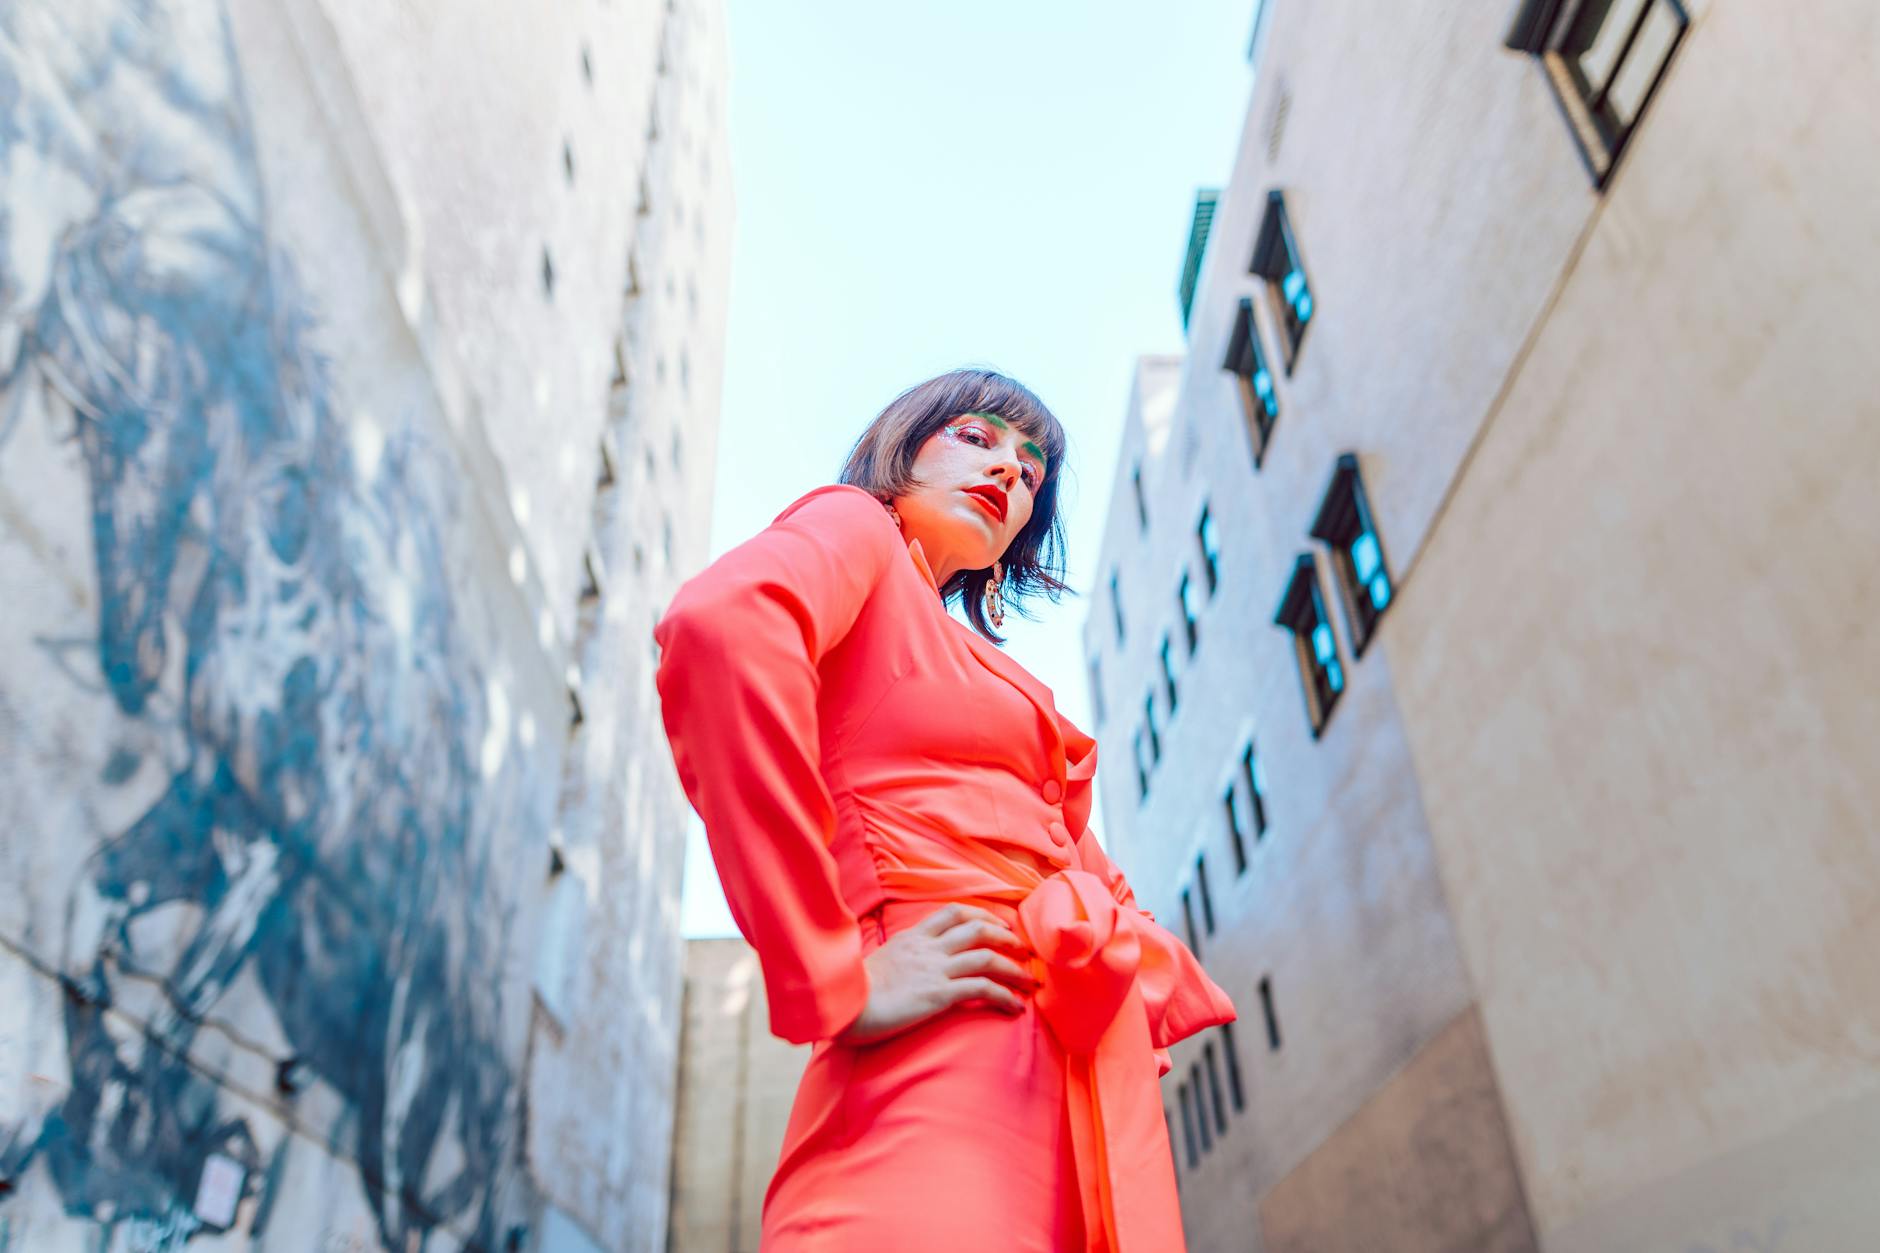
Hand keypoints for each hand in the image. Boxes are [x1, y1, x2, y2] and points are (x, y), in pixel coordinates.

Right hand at [834, 903, 1039, 1045]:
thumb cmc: (853, 993)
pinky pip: (983, 989)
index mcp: (912, 937)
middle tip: (1022, 950)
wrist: (843, 1006)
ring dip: (1014, 968)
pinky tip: (1015, 1007)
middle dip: (1006, 936)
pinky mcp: (940, 993)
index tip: (996, 925)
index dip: (981, 916)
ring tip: (1029, 981)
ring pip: (987, 957)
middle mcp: (927, 947)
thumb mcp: (877, 963)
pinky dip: (1005, 995)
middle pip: (977, 928)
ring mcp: (935, 969)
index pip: (953, 913)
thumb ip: (897, 959)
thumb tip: (903, 968)